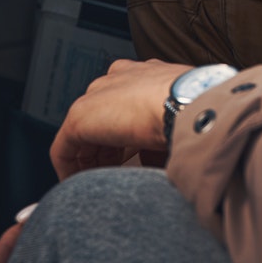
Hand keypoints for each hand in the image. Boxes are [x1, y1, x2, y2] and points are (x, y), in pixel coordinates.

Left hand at [50, 59, 188, 179]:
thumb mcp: (181, 121)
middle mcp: (118, 78)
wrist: (190, 105)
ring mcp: (96, 94)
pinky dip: (69, 169)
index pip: (125, 106)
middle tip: (115, 177)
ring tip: (99, 187)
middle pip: (102, 119)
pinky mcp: (80, 116)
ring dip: (90, 163)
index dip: (126, 138)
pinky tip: (77, 186)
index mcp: (144, 75)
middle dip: (107, 151)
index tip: (131, 161)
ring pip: (83, 134)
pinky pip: (64, 148)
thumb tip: (159, 162)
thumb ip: (164, 135)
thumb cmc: (197, 112)